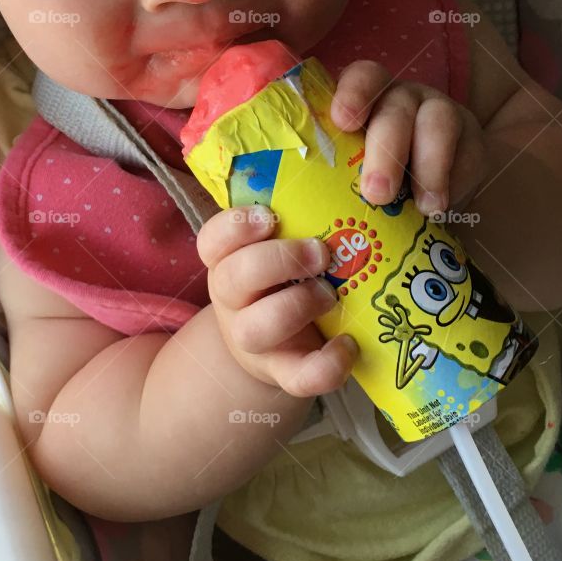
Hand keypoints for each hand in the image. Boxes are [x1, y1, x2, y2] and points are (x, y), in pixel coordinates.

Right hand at [196, 206, 358, 397]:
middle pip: (232, 278)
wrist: (283, 343)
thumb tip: (349, 182)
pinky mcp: (284, 373)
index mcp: (229, 262)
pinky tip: (349, 344)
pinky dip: (327, 364)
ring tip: (330, 294)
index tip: (268, 216)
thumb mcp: (282, 248)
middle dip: (278, 260)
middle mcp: (234, 301)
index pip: (212, 241)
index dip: (234, 227)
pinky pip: (299, 378)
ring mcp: (256, 340)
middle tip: (320, 252)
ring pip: (256, 329)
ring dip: (297, 305)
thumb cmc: (288, 279)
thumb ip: (298, 220)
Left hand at [329, 61, 489, 215]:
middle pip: (397, 109)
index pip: (363, 78)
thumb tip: (300, 223)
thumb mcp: (343, 180)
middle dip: (386, 151)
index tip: (344, 122)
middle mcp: (402, 99)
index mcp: (365, 101)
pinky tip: (441, 209)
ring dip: (429, 167)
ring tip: (424, 207)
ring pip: (438, 123)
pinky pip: (469, 154)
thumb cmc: (368, 188)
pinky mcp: (471, 139)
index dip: (354, 94)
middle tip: (377, 193)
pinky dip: (455, 183)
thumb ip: (329, 184)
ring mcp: (440, 114)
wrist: (421, 200)